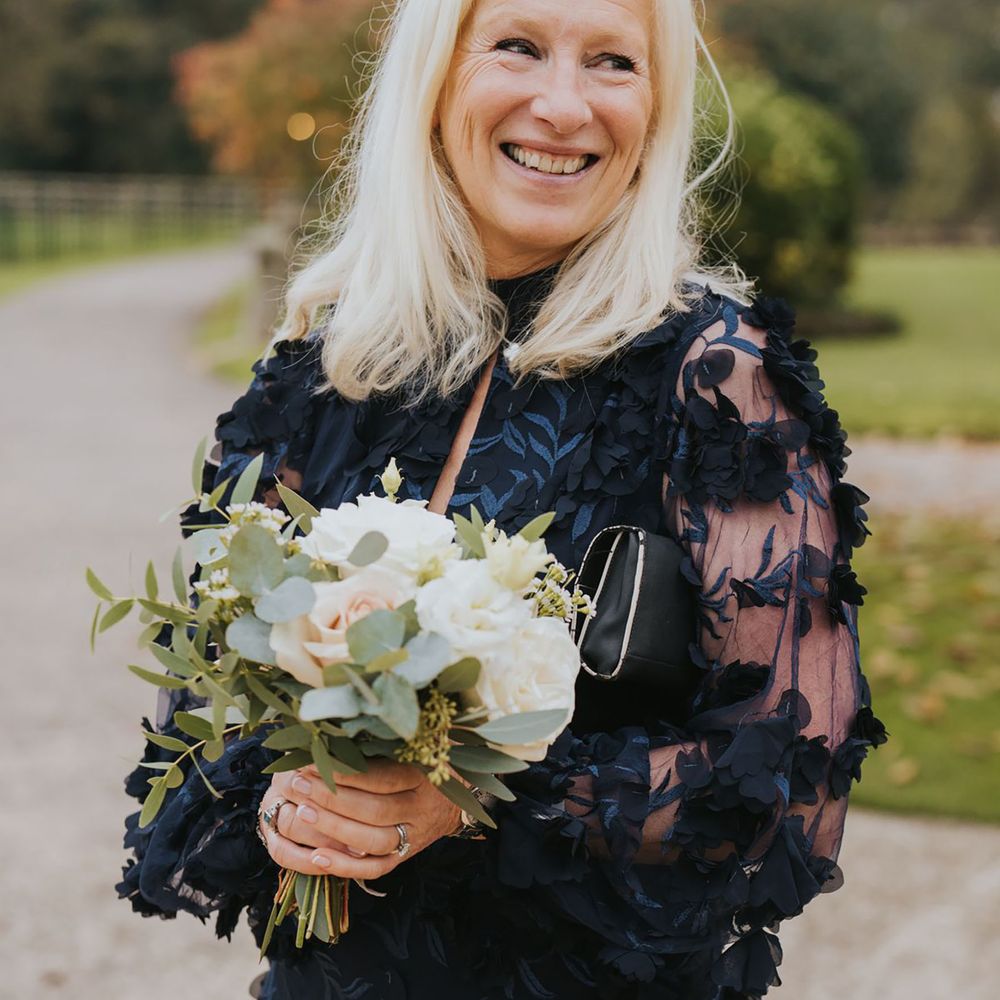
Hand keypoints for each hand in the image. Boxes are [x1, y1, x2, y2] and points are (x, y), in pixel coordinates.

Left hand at [257, 758, 461, 878]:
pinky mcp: (404, 857)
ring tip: (301, 812)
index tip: (314, 761)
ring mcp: (413, 837)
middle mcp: (421, 810)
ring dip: (334, 828)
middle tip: (299, 783)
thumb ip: (392, 738)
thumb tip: (345, 725)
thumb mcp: (423, 743)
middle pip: (375, 811)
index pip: (384, 778)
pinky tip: (317, 856)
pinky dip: (345, 866)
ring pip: (372, 841)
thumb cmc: (432, 760)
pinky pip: (375, 868)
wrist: (460, 799)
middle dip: (333, 798)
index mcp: (426, 777)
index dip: (347, 772)